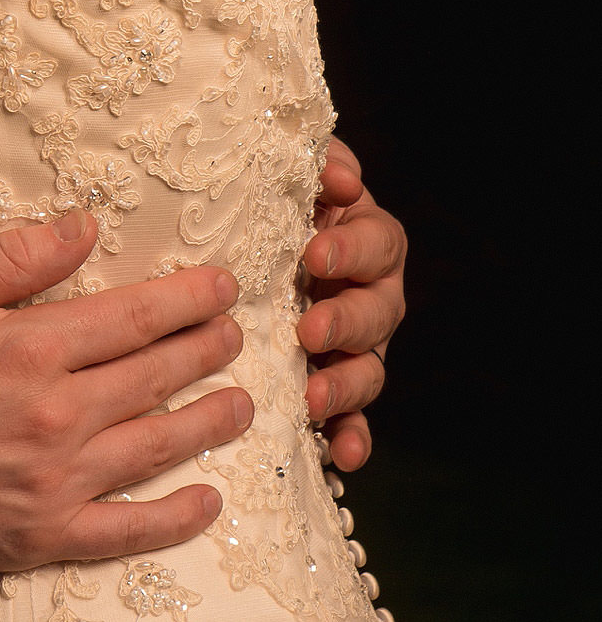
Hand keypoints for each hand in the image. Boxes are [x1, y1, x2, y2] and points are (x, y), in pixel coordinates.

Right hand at [0, 212, 249, 570]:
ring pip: (158, 447)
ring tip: (242, 405)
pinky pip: (128, 532)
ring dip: (210, 422)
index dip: (189, 299)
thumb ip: (13, 256)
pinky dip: (176, 519)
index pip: (136, 317)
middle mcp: (59, 415)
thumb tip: (85, 226)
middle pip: (158, 376)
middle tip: (235, 335)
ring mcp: (56, 482)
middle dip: (206, 350)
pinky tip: (208, 502)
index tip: (222, 286)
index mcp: (33, 348)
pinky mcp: (42, 536)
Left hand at [297, 135, 405, 473]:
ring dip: (344, 387)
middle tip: (308, 330)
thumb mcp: (292, 174)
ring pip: (367, 372)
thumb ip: (319, 165)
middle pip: (377, 314)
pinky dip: (350, 438)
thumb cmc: (273, 206)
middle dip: (345, 323)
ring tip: (312, 398)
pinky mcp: (334, 389)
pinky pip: (351, 420)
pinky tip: (343, 457)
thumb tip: (341, 179)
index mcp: (367, 241)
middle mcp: (372, 297)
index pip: (377, 243)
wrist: (245, 247)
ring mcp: (356, 348)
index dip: (352, 249)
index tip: (315, 252)